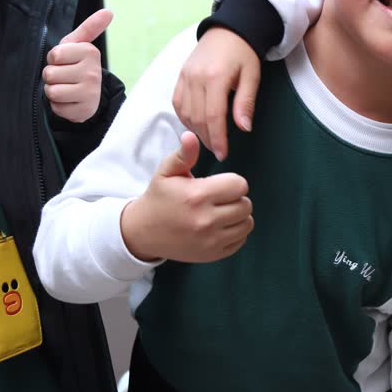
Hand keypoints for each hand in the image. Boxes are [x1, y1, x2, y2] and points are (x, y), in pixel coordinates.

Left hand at [42, 9, 112, 122]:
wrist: (87, 95)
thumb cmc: (76, 65)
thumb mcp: (78, 45)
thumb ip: (89, 27)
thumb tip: (109, 11)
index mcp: (90, 52)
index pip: (54, 55)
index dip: (54, 59)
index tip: (64, 61)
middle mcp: (93, 72)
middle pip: (50, 74)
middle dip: (52, 76)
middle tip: (64, 76)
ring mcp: (90, 93)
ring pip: (52, 91)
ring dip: (53, 91)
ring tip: (66, 88)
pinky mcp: (85, 111)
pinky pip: (57, 108)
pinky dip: (59, 106)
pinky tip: (69, 101)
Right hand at [120, 132, 253, 262]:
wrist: (144, 232)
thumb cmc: (159, 198)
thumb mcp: (166, 172)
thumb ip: (183, 154)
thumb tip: (191, 136)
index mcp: (197, 196)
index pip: (239, 185)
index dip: (233, 182)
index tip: (220, 185)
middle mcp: (206, 220)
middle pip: (246, 205)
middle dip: (236, 198)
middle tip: (221, 198)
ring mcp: (211, 241)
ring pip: (247, 224)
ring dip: (239, 216)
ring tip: (223, 211)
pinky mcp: (212, 255)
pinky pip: (240, 241)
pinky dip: (236, 233)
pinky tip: (221, 226)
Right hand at [172, 27, 261, 160]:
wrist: (227, 30)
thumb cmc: (244, 53)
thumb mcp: (252, 76)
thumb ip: (245, 102)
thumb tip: (244, 128)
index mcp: (215, 77)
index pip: (213, 116)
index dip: (217, 138)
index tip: (222, 154)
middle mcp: (195, 77)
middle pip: (197, 118)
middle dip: (207, 138)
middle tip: (218, 150)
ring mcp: (184, 76)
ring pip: (185, 113)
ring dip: (196, 130)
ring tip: (209, 139)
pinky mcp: (179, 76)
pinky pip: (177, 103)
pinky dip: (185, 118)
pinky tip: (196, 125)